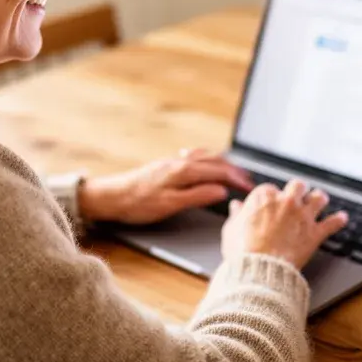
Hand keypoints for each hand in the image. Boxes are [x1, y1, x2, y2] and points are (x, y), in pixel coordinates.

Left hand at [78, 149, 253, 224]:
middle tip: (248, 181)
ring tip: (234, 172)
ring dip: (222, 163)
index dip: (238, 179)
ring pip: (205, 157)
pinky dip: (208, 160)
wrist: (110, 197)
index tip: (251, 187)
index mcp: (183, 170)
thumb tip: (221, 190)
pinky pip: (194, 157)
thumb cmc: (137, 204)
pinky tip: (205, 163)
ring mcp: (172, 162)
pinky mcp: (166, 166)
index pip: (219, 171)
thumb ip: (197, 196)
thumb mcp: (170, 205)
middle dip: (234, 170)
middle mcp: (179, 162)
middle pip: (215, 161)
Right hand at [221, 179, 347, 268]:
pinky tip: (342, 218)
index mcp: (263, 197)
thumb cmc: (242, 251)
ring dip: (320, 199)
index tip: (270, 205)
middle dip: (298, 191)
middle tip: (297, 197)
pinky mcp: (314, 233)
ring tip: (320, 200)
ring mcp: (302, 216)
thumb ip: (236, 215)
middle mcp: (286, 201)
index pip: (270, 189)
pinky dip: (338, 220)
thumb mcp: (231, 229)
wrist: (259, 269)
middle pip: (298, 185)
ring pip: (319, 198)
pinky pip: (332, 223)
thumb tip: (236, 207)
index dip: (271, 198)